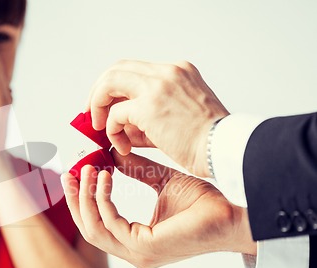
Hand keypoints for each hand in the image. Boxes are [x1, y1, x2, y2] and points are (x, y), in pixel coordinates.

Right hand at [61, 151, 255, 267]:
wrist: (232, 213)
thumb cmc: (203, 202)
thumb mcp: (162, 180)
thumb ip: (136, 170)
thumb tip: (113, 154)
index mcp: (136, 240)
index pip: (98, 224)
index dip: (83, 200)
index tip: (77, 174)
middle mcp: (133, 251)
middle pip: (88, 228)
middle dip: (75, 200)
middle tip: (69, 173)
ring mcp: (137, 254)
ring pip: (93, 228)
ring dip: (85, 197)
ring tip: (86, 170)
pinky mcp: (144, 249)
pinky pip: (110, 223)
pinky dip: (103, 199)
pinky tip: (106, 176)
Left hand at [88, 60, 228, 176]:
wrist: (224, 149)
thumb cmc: (206, 140)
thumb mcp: (177, 117)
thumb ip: (146, 117)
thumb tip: (119, 126)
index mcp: (178, 71)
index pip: (134, 70)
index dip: (114, 87)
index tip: (105, 105)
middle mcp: (167, 72)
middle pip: (117, 69)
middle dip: (98, 92)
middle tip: (92, 114)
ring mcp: (158, 86)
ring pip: (109, 83)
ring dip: (98, 106)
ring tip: (101, 129)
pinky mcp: (149, 106)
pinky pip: (116, 114)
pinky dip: (112, 130)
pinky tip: (122, 146)